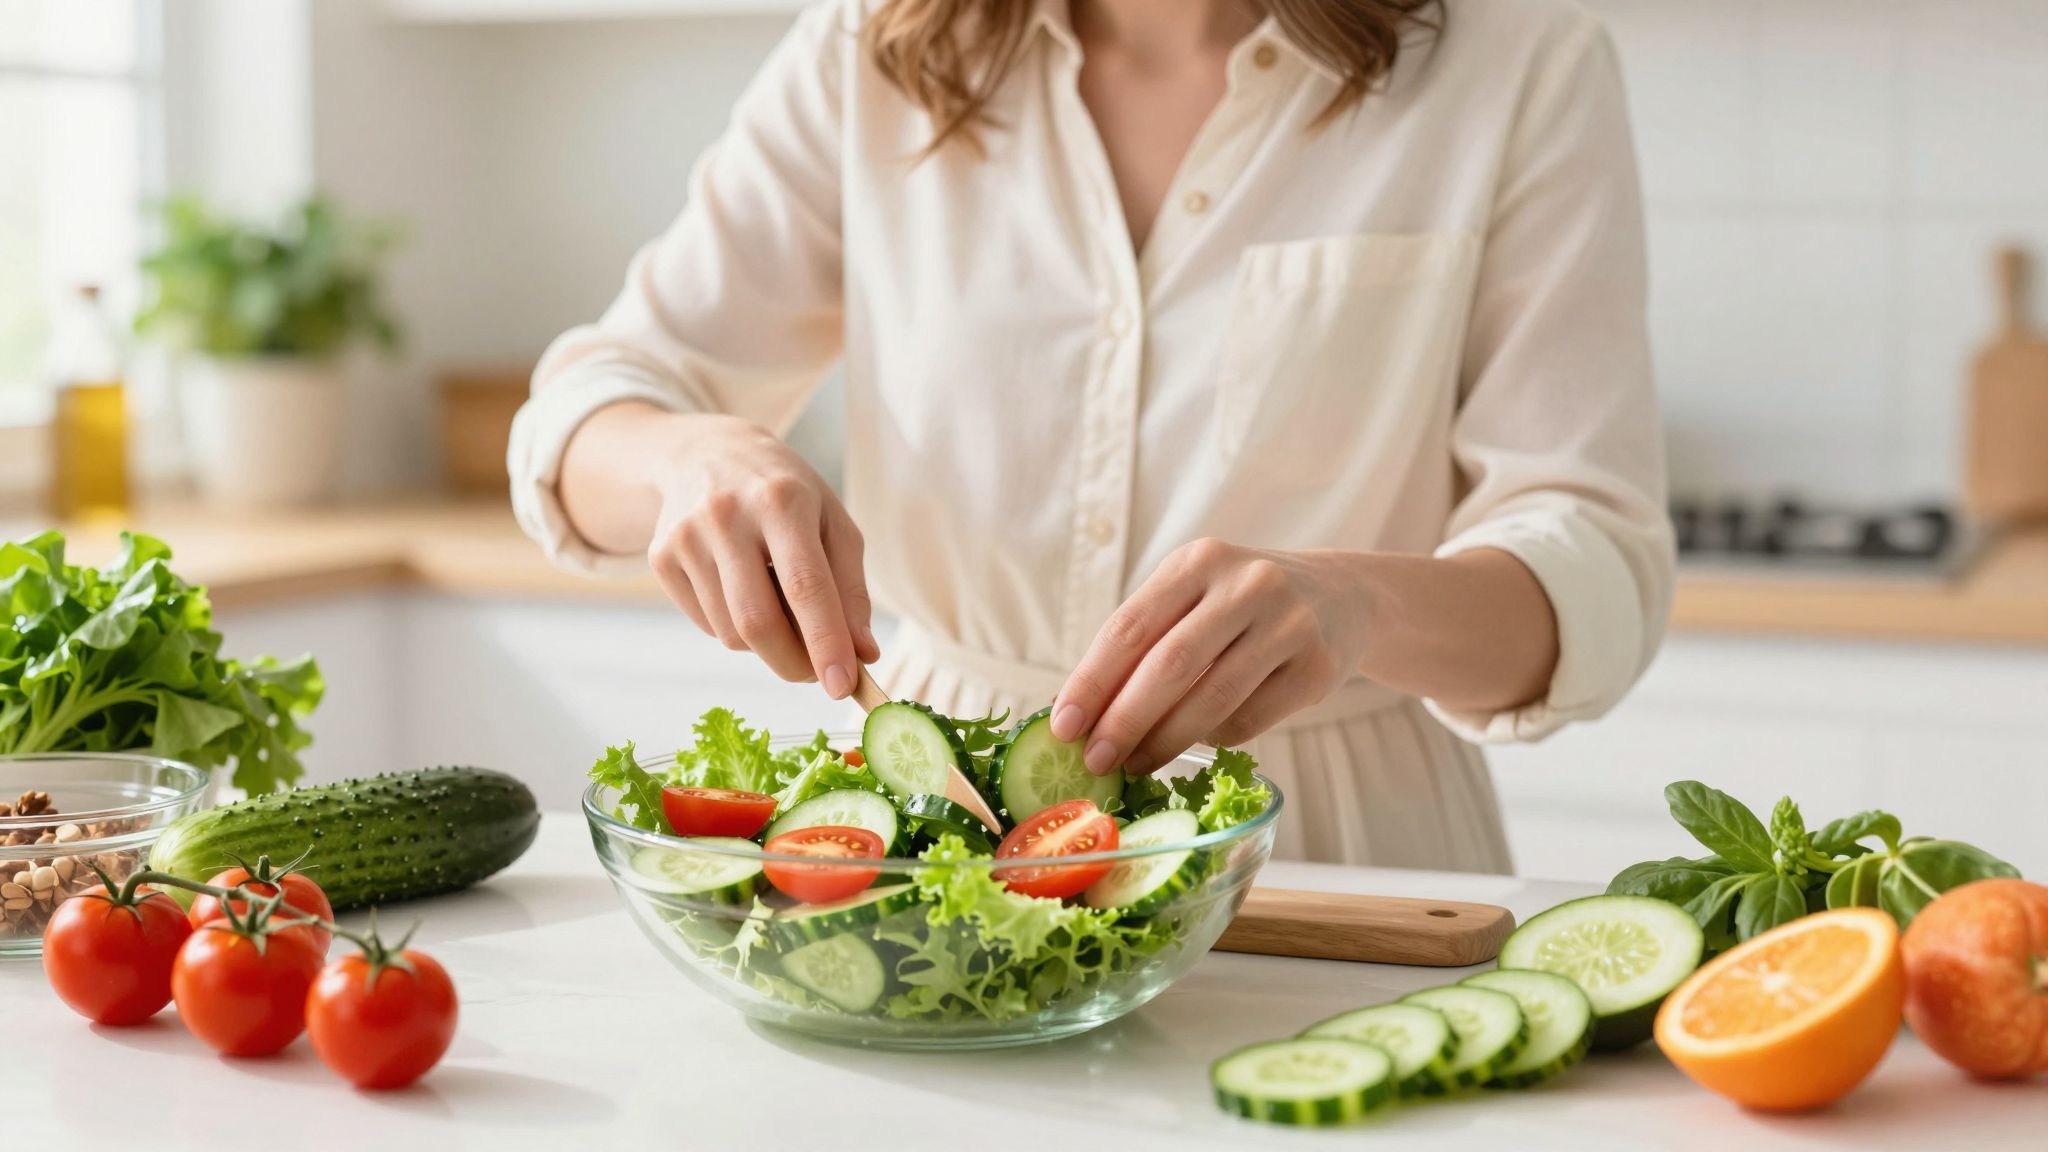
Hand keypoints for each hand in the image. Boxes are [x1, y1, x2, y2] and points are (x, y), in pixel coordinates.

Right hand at [644, 413, 878, 695]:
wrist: (706, 452)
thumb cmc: (785, 493)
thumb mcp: (832, 522)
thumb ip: (851, 589)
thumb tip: (863, 654)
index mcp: (782, 500)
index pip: (805, 586)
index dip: (825, 641)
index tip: (843, 686)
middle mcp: (727, 515)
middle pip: (758, 621)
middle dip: (794, 663)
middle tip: (817, 673)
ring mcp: (686, 537)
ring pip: (731, 633)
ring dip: (766, 645)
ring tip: (779, 607)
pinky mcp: (660, 556)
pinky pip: (706, 625)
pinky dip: (734, 628)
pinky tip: (742, 590)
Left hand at [1050, 540, 1372, 775]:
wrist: (1343, 597)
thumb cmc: (1243, 605)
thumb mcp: (1197, 594)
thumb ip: (1146, 640)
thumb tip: (1082, 713)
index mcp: (1200, 560)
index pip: (1131, 626)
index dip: (1092, 680)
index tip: (1062, 725)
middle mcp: (1248, 583)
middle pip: (1170, 665)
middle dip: (1123, 720)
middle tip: (1094, 760)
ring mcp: (1289, 624)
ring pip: (1211, 699)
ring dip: (1163, 741)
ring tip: (1134, 765)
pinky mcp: (1317, 667)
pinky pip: (1249, 720)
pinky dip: (1213, 738)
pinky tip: (1197, 740)